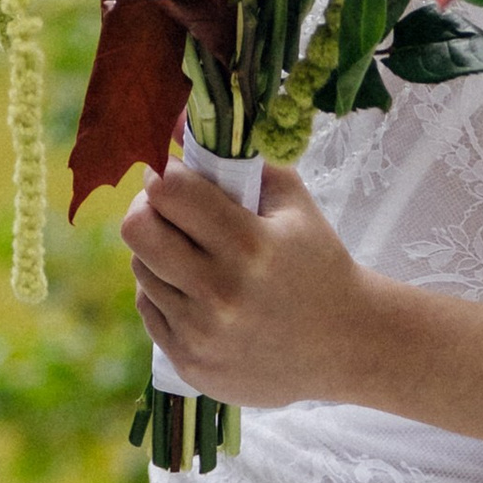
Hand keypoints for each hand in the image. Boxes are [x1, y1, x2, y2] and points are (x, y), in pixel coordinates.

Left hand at [122, 157, 384, 411]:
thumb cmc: (318, 263)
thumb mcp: (293, 203)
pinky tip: (198, 292)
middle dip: (148, 210)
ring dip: (159, 254)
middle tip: (169, 211)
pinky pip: (148, 309)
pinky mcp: (191, 363)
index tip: (174, 176)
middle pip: (137, 230)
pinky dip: (165, 293)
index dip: (165, 175)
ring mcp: (203, 333)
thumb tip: (173, 120)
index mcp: (250, 245)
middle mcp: (221, 292)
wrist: (346, 346)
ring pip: (140, 269)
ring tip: (195, 255)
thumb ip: (238, 159)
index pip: (170, 191)